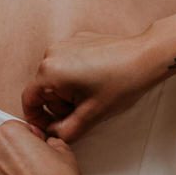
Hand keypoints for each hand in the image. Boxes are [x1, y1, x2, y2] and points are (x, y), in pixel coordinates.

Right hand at [23, 31, 162, 142]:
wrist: (146, 57)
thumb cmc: (120, 85)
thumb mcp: (90, 117)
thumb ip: (64, 132)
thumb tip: (52, 135)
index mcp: (49, 72)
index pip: (29, 101)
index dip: (38, 120)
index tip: (53, 128)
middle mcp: (51, 54)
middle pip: (43, 90)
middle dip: (58, 106)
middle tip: (82, 113)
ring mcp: (64, 43)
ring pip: (56, 78)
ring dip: (68, 92)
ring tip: (92, 96)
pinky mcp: (78, 39)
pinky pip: (68, 64)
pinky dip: (76, 77)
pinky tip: (97, 82)